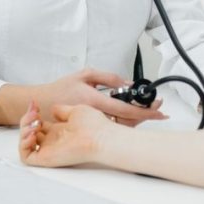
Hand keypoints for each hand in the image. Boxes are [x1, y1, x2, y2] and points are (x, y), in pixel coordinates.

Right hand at [19, 100, 113, 166]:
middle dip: (26, 119)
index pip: (38, 124)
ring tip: (34, 122)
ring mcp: (48, 150)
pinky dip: (22, 145)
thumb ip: (62, 110)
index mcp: (59, 130)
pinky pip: (25, 156)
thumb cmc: (94, 125)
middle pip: (29, 132)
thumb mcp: (75, 110)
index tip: (34, 103)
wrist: (100, 137)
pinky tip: (32, 134)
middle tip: (34, 111)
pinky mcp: (46, 159)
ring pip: (25, 143)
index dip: (32, 113)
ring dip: (23, 130)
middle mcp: (52, 141)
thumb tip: (52, 109)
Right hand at [20, 67, 165, 126]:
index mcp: (93, 101)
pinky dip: (125, 121)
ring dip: (136, 118)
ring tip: (147, 109)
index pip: (125, 108)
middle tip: (158, 107)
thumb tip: (128, 84)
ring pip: (121, 126)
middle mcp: (95, 116)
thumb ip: (108, 78)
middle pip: (127, 120)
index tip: (159, 109)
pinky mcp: (91, 128)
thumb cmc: (62, 89)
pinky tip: (131, 114)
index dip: (144, 110)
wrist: (44, 104)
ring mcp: (93, 124)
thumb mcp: (85, 75)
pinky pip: (113, 127)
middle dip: (145, 115)